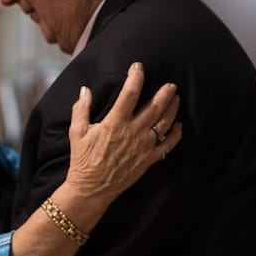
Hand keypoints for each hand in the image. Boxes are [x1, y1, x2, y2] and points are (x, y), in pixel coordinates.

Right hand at [66, 62, 181, 201]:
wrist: (92, 188)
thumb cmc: (83, 159)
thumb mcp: (76, 131)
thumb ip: (81, 109)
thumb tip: (85, 90)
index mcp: (115, 122)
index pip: (130, 93)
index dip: (136, 77)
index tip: (138, 67)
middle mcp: (133, 132)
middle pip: (155, 107)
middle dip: (164, 93)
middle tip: (171, 84)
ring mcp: (143, 146)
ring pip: (164, 123)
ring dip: (172, 109)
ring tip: (176, 99)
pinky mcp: (149, 159)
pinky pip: (168, 145)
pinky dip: (176, 134)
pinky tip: (179, 126)